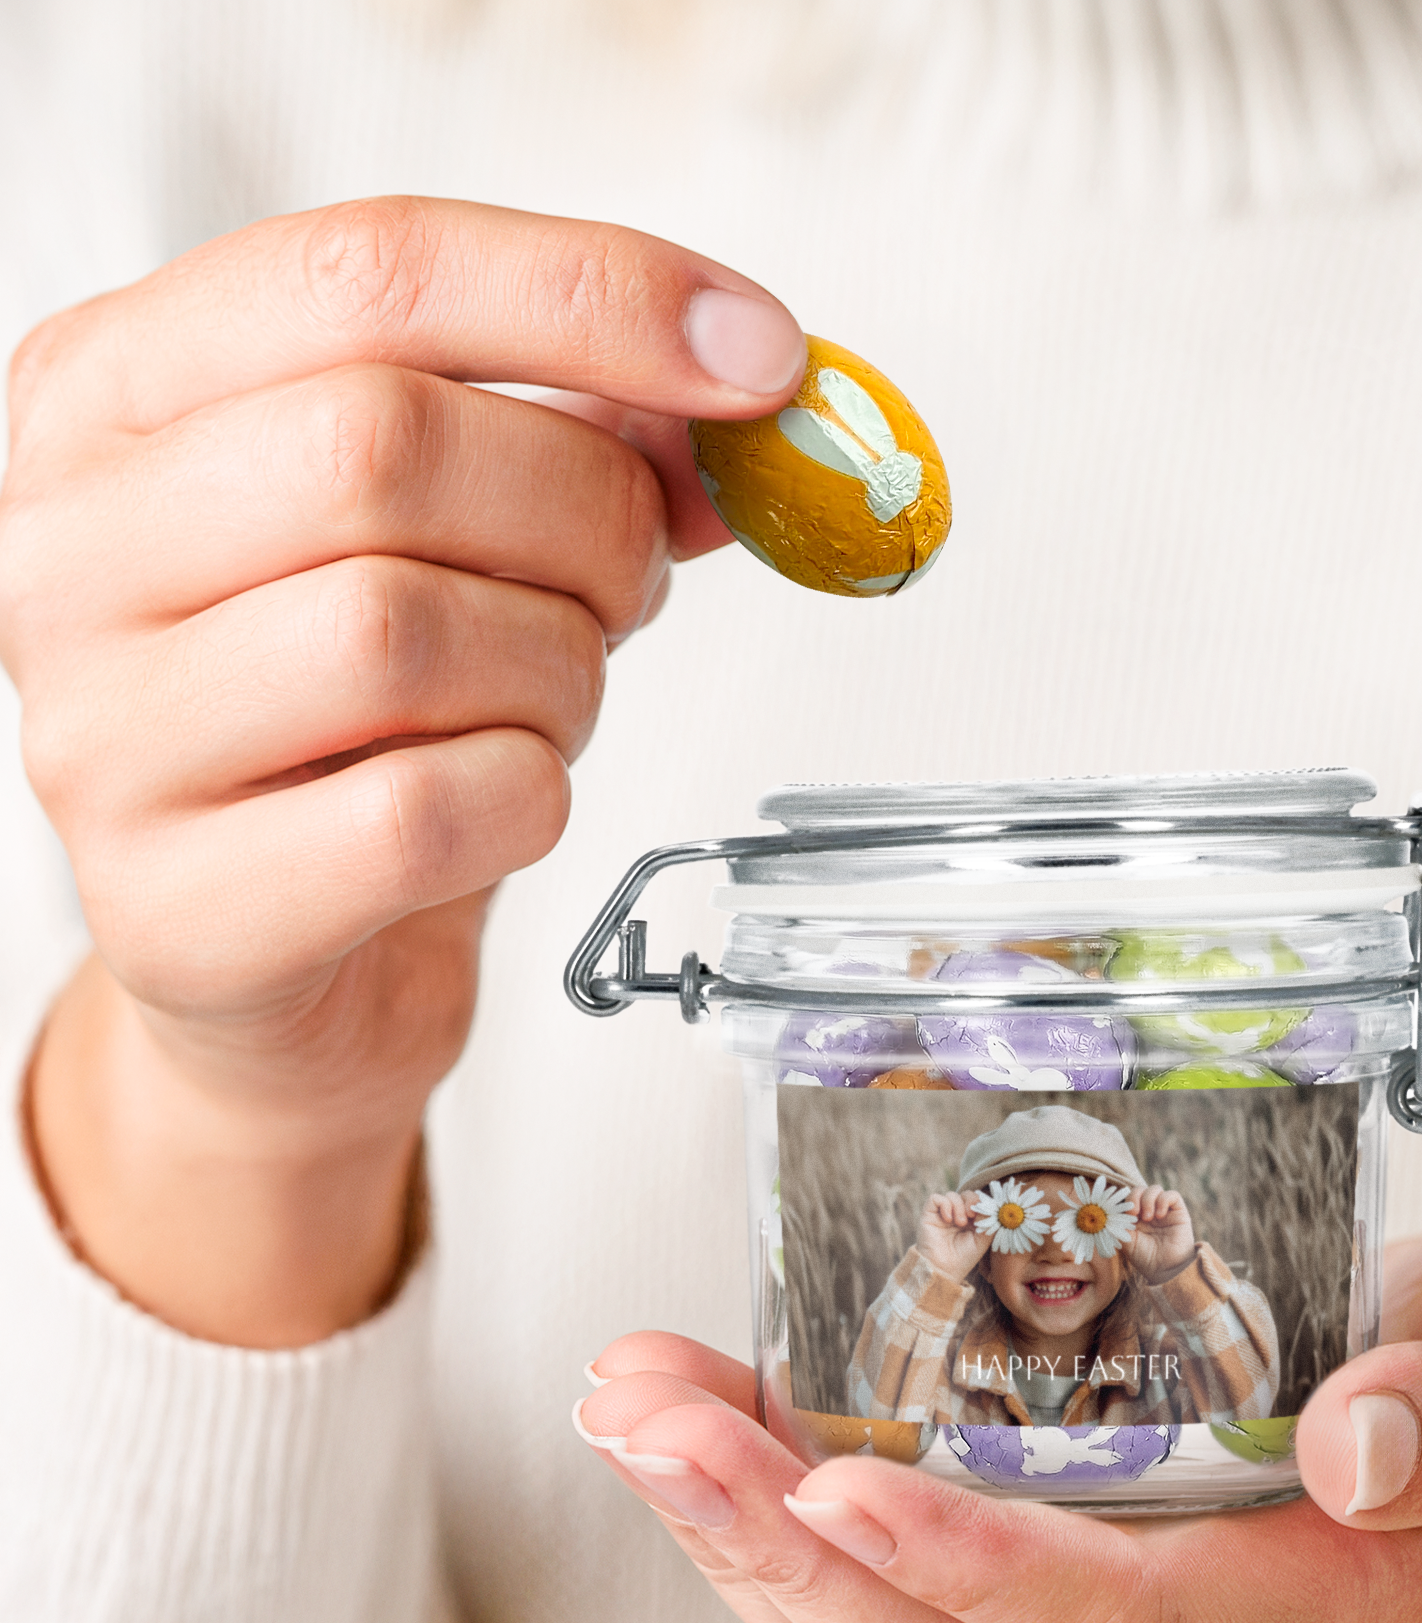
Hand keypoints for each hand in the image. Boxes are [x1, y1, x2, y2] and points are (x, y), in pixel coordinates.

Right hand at [0, 197, 803, 1344]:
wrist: (281, 957)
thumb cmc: (359, 727)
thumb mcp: (457, 535)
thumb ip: (580, 435)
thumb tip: (740, 389)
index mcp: (117, 393)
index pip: (367, 272)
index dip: (594, 296)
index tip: (759, 357)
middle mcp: (67, 545)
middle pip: (380, 447)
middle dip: (586, 515)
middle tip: (630, 584)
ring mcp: (100, 734)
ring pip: (400, 631)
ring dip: (558, 673)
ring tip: (549, 705)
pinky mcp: (178, 907)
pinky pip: (425, 812)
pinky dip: (527, 801)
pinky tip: (502, 804)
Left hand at [578, 1220, 1421, 1622]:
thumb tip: (1356, 1447)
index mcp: (1329, 1613)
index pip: (1122, 1621)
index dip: (970, 1569)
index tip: (836, 1488)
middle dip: (788, 1551)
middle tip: (656, 1428)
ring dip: (751, 1542)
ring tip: (638, 1412)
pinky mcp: (1068, 1620)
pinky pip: (902, 1618)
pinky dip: (790, 1538)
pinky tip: (711, 1443)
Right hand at [914, 1192, 987, 1283]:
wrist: (943, 1270)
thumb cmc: (963, 1258)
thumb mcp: (982, 1240)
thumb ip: (988, 1222)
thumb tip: (989, 1205)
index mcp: (970, 1220)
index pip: (977, 1200)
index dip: (981, 1202)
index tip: (982, 1214)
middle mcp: (956, 1215)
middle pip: (966, 1194)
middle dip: (971, 1200)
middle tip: (971, 1215)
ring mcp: (942, 1214)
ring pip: (952, 1194)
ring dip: (959, 1206)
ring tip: (960, 1223)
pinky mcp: (929, 1214)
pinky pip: (935, 1198)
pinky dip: (945, 1204)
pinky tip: (948, 1219)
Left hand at [1120, 1184, 1193, 1280]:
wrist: (1165, 1270)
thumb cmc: (1145, 1258)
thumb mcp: (1125, 1241)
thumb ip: (1116, 1226)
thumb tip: (1107, 1213)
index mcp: (1136, 1217)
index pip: (1128, 1197)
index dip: (1124, 1200)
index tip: (1123, 1213)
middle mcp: (1150, 1211)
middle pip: (1140, 1189)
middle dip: (1135, 1197)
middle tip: (1134, 1213)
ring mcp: (1164, 1210)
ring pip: (1155, 1189)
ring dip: (1148, 1199)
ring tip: (1148, 1218)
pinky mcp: (1179, 1212)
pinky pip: (1172, 1194)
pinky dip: (1163, 1200)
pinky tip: (1159, 1215)